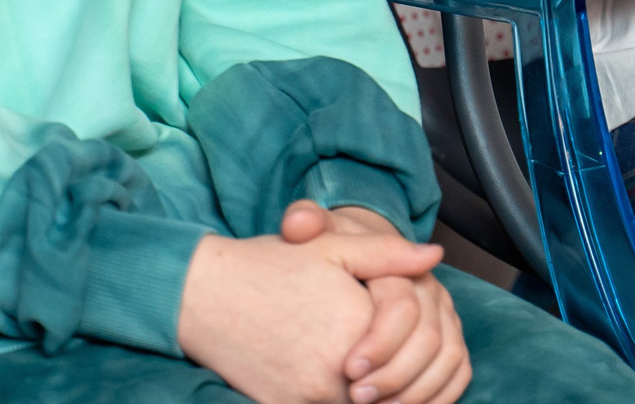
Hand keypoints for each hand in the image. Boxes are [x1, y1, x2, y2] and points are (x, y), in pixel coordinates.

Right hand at [177, 209, 446, 403]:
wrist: (201, 295)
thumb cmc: (266, 266)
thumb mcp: (331, 247)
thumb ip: (388, 253)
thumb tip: (433, 255)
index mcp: (358, 324)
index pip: (410, 345)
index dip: (408, 338)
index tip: (399, 325)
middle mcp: (338, 370)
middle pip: (390, 382)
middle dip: (395, 370)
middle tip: (380, 351)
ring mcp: (310, 396)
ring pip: (361, 403)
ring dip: (367, 390)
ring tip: (356, 363)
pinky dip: (336, 399)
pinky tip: (326, 374)